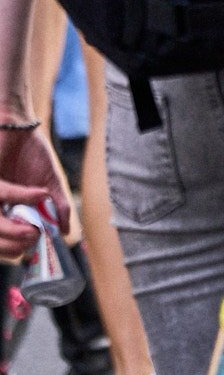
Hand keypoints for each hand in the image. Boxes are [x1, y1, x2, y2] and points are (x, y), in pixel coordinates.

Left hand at [0, 124, 73, 243]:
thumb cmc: (32, 152)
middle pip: (1, 236)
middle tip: (36, 238)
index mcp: (9, 210)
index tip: (36, 246)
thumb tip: (65, 232)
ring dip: (16, 231)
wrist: (18, 126)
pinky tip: (40, 193)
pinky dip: (24, 196)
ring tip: (34, 229)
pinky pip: (5, 196)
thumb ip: (59, 206)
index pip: (10, 239)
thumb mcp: (50, 183)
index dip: (20, 248)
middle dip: (17, 244)